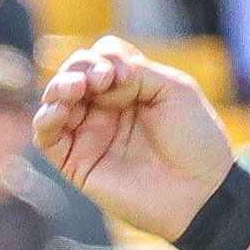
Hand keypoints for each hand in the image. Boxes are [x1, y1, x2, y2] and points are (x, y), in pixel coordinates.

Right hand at [32, 36, 235, 239]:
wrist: (203, 192)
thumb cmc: (197, 141)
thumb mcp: (174, 90)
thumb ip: (136, 71)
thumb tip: (98, 77)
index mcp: (131, 89)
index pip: (100, 58)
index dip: (105, 57)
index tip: (125, 74)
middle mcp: (107, 109)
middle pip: (74, 73)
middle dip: (80, 67)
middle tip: (102, 79)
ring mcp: (91, 134)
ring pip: (55, 100)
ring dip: (59, 86)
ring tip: (77, 88)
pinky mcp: (78, 162)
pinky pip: (46, 136)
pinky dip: (45, 118)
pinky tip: (60, 110)